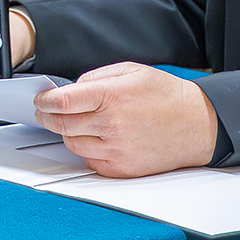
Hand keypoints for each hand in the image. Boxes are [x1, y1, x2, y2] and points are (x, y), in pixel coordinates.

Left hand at [32, 63, 218, 177]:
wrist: (198, 124)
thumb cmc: (167, 97)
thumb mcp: (132, 71)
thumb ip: (97, 77)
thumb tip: (72, 89)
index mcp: (112, 96)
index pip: (63, 101)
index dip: (45, 101)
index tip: (40, 100)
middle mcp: (113, 124)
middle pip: (62, 125)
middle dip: (47, 117)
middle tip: (45, 112)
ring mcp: (117, 149)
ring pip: (72, 144)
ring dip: (67, 133)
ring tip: (76, 123)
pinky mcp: (123, 168)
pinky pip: (90, 160)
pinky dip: (86, 149)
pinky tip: (95, 138)